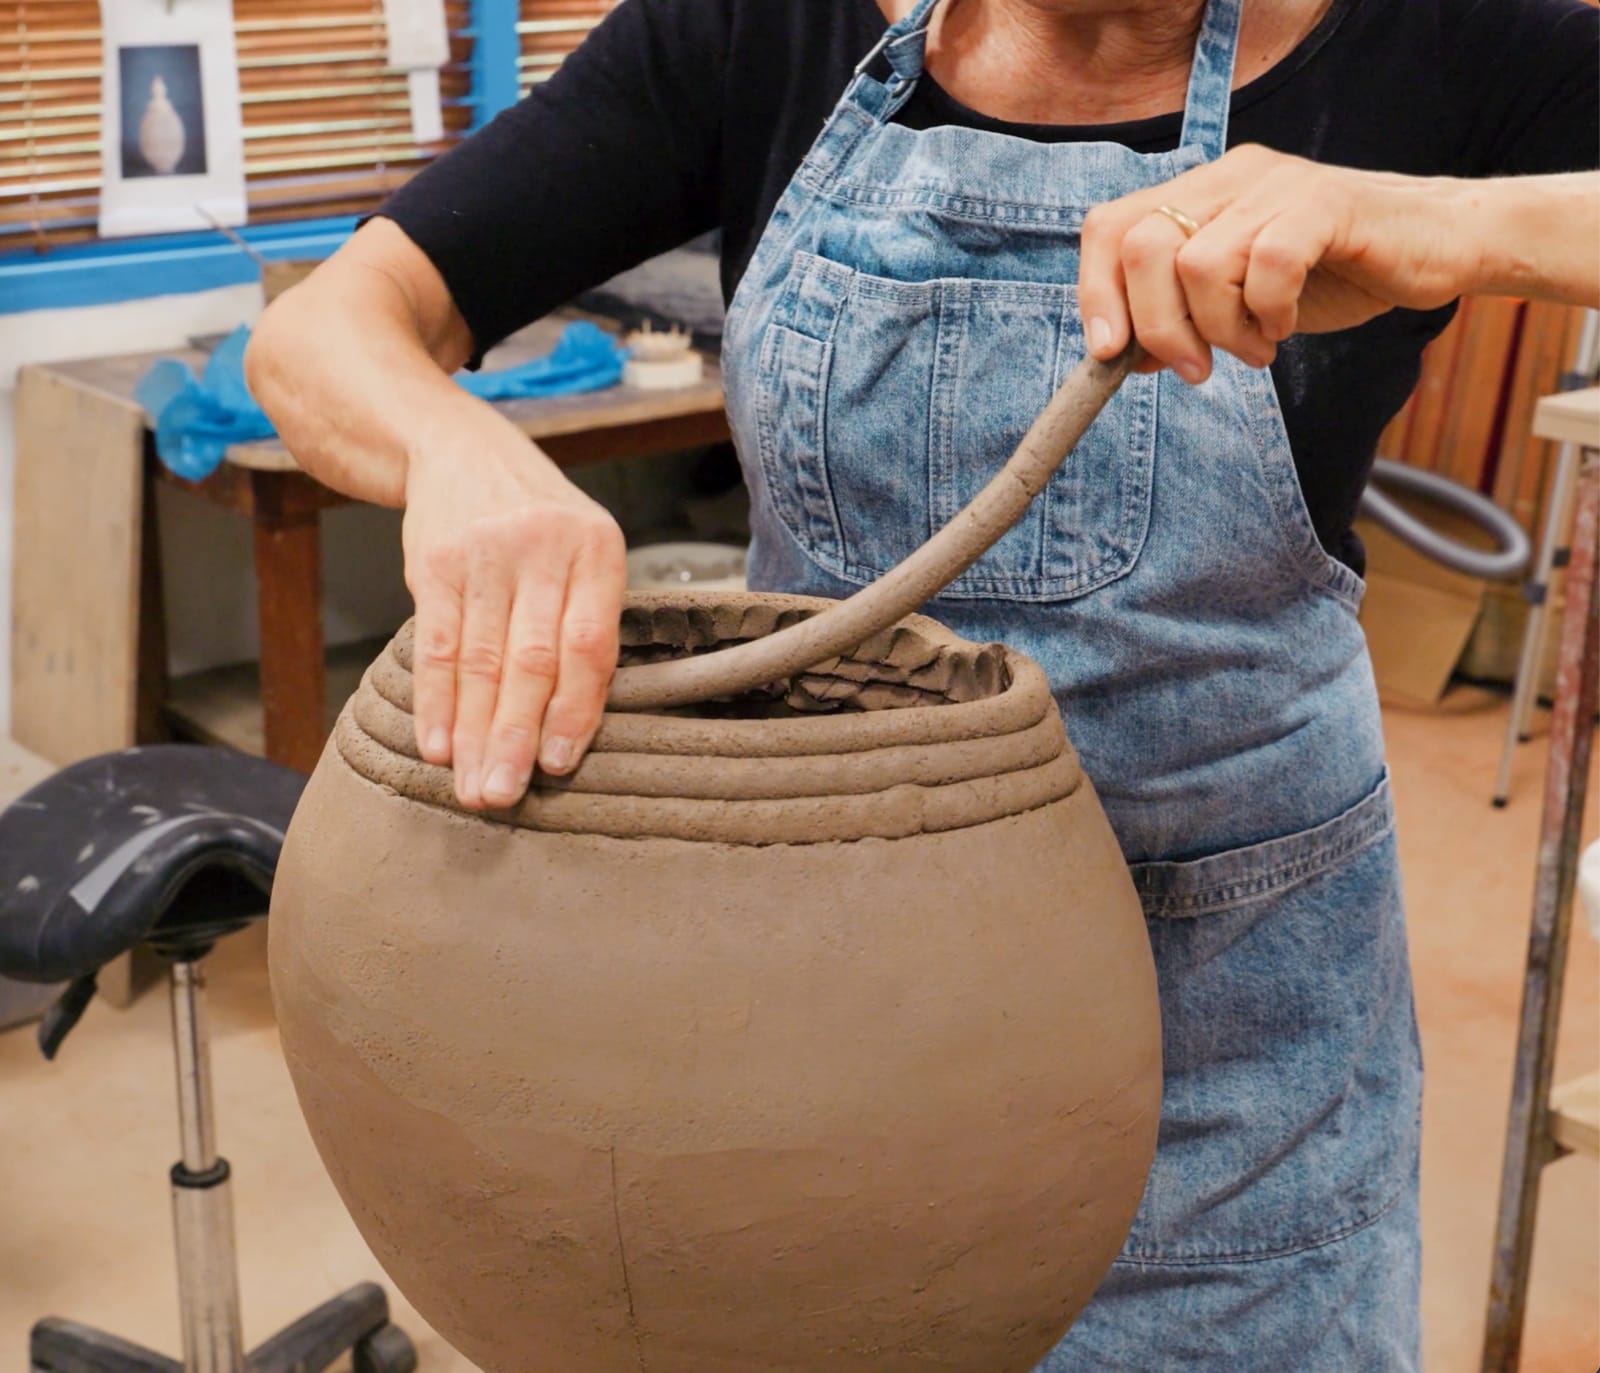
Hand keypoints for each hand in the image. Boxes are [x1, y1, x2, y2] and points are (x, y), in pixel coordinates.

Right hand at [402, 419, 625, 809]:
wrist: (459, 446)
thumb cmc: (537, 518)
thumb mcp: (581, 548)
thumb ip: (586, 620)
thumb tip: (576, 726)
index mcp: (597, 549)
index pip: (590, 646)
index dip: (574, 711)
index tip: (560, 764)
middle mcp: (543, 548)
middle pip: (531, 662)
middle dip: (516, 737)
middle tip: (504, 795)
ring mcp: (485, 554)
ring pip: (480, 662)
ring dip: (473, 733)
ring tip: (473, 788)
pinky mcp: (434, 563)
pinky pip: (435, 645)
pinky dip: (435, 702)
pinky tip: (436, 745)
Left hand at [1078, 145, 1475, 382]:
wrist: (1432, 248)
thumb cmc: (1330, 276)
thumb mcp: (1237, 304)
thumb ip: (1178, 318)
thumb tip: (1119, 354)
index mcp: (1199, 194)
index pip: (1110, 227)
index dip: (1096, 293)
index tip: (1110, 353)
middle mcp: (1230, 177)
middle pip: (1143, 247)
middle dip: (1156, 326)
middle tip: (1195, 367)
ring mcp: (1277, 184)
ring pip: (1198, 263)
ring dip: (1219, 328)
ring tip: (1254, 347)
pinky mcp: (1327, 204)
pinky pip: (1268, 263)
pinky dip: (1269, 311)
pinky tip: (1286, 325)